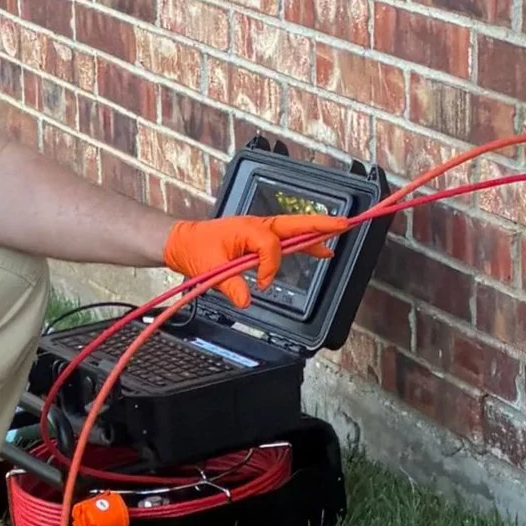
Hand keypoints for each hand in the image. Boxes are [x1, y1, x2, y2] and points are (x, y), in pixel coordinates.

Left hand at [163, 213, 343, 309]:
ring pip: (293, 231)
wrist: (182, 242)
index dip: (269, 267)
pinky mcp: (258, 239)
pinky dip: (304, 244)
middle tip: (343, 224)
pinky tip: (321, 250)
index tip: (261, 283)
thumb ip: (230, 285)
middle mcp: (257, 226)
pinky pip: (285, 240)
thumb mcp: (210, 269)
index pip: (270, 246)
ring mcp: (259, 231)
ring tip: (339, 234)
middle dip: (319, 225)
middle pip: (294, 224)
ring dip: (315, 232)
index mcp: (247, 229)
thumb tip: (246, 300)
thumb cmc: (195, 249)